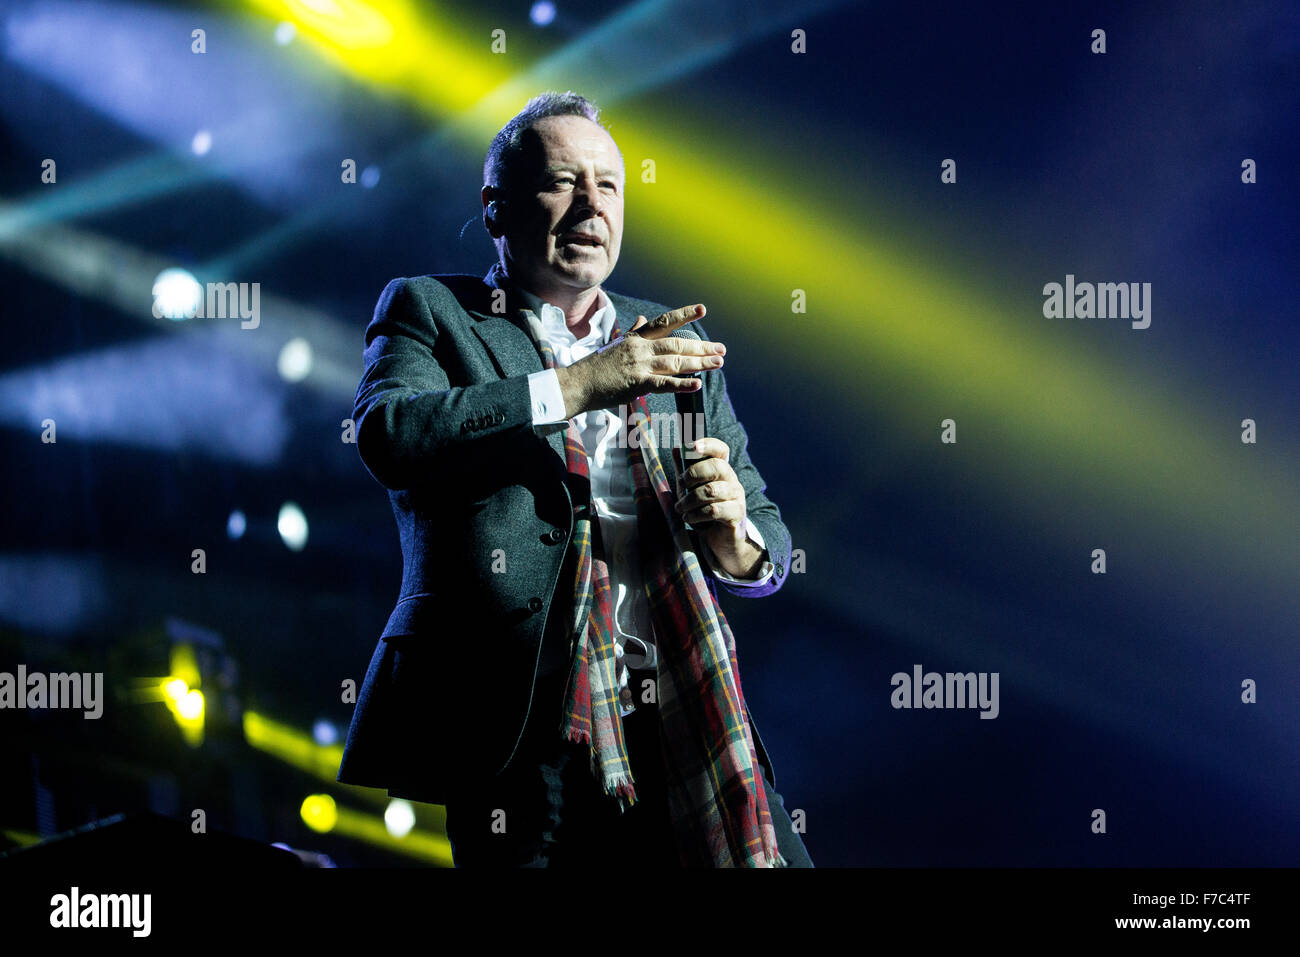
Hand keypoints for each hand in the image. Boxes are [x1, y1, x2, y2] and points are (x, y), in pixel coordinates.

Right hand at [554, 304, 725, 415]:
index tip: (702, 310)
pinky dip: (682, 384)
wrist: (577, 383)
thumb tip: (644, 317)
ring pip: (675, 361)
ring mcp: (639, 365)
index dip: (684, 314)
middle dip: (701, 347)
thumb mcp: (616, 344)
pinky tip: (697, 385)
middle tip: (722, 350)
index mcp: (636, 338)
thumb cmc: (595, 367)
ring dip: (699, 363)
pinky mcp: (636, 383)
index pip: (664, 322)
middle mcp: (640, 348)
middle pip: (677, 344)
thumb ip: (634, 331)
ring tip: (718, 363)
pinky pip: (664, 384)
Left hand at [674, 436, 765, 577]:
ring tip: (680, 508)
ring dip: (689, 500)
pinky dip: (696, 514)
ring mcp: (736, 497)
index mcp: (722, 470)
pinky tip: (688, 517)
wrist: (722, 541)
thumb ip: (684, 471)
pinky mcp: (736, 515)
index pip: (721, 450)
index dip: (707, 445)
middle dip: (694, 473)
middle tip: (681, 484)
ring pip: (711, 490)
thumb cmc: (704, 511)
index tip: (690, 446)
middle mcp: (732, 480)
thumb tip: (676, 448)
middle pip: (717, 466)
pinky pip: (713, 510)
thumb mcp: (691, 491)